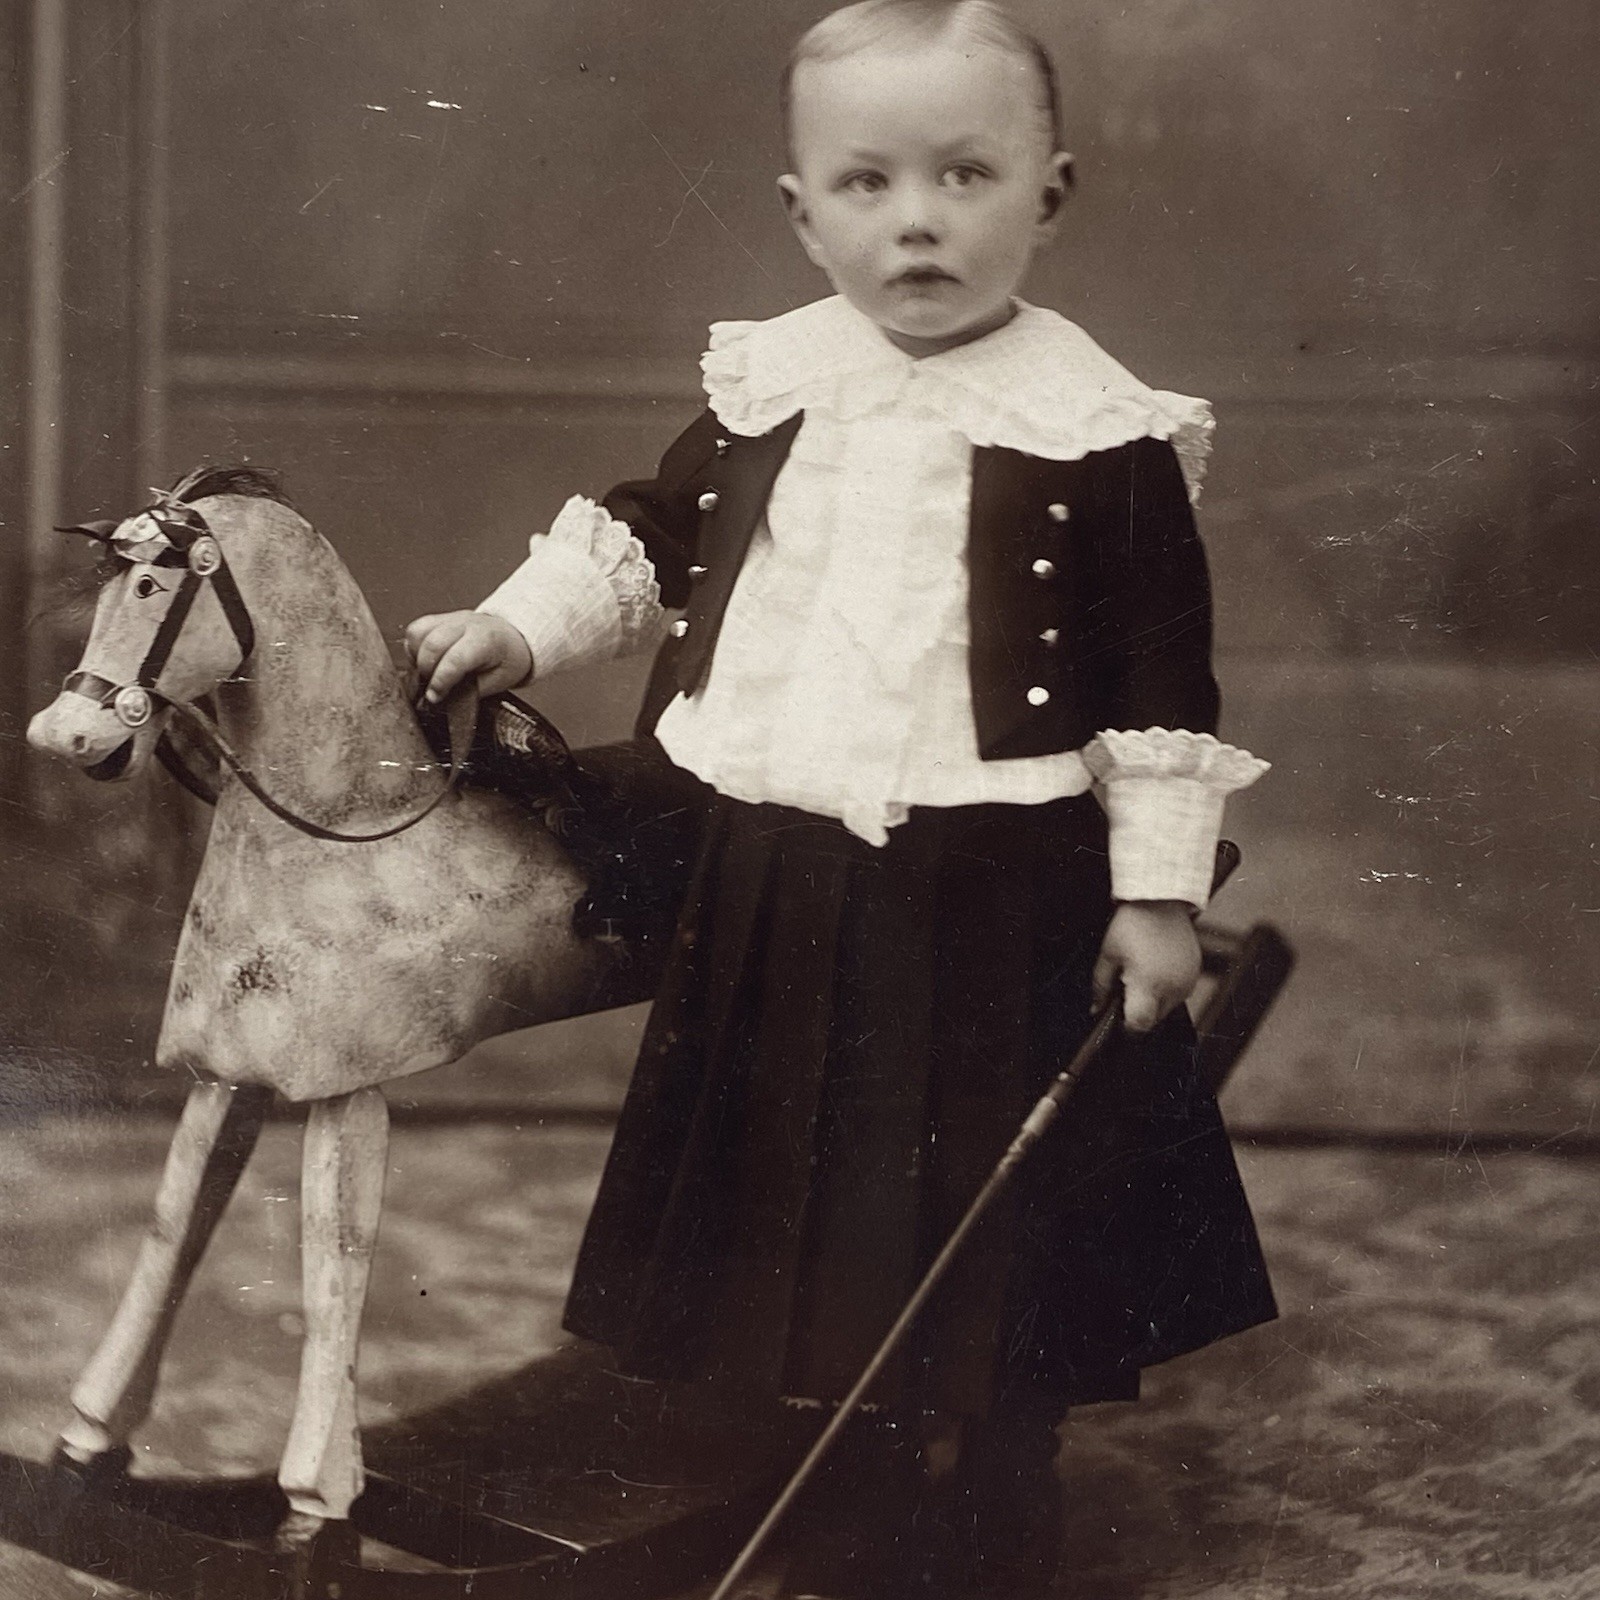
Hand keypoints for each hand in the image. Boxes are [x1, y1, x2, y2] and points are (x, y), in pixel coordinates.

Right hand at [404, 611, 532, 703]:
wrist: (512, 637)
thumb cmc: (507, 658)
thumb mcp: (498, 681)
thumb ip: (471, 690)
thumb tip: (446, 700)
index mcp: (486, 640)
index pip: (455, 659)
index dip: (440, 681)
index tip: (434, 697)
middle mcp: (466, 624)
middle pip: (432, 644)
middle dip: (425, 672)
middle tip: (431, 689)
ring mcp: (450, 618)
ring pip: (417, 634)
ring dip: (416, 659)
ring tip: (428, 674)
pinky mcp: (438, 618)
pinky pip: (415, 631)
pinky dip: (413, 649)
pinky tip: (424, 661)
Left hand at [1092, 901, 1201, 1033]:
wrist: (1161, 900)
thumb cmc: (1132, 924)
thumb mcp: (1108, 955)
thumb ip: (1101, 987)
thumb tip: (1096, 1009)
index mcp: (1149, 985)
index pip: (1139, 1026)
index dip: (1126, 1025)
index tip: (1117, 1014)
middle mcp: (1173, 988)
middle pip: (1154, 1020)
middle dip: (1138, 1011)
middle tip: (1126, 986)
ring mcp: (1188, 981)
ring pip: (1168, 1008)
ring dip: (1153, 1000)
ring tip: (1141, 973)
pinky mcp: (1196, 973)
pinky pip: (1180, 993)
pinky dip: (1167, 988)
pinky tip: (1155, 968)